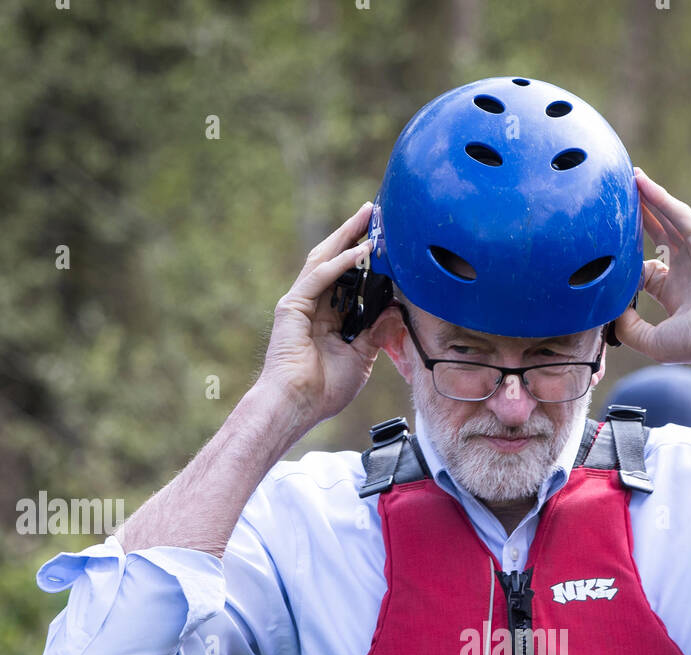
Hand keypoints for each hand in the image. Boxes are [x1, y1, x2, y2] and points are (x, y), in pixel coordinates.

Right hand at [258, 202, 391, 429]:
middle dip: (355, 235)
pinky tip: (359, 252)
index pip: (350, 278)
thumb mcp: (362, 359)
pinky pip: (319, 277)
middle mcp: (315, 305)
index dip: (367, 258)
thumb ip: (377, 333)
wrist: (298, 406)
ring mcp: (301, 303)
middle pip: (337, 260)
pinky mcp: (293, 306)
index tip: (387, 241)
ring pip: (326, 260)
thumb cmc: (325, 390)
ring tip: (367, 217)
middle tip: (376, 212)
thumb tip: (397, 310)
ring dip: (347, 237)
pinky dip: (339, 263)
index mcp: (330, 318)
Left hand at [614, 168, 690, 395]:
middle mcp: (687, 272)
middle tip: (618, 205)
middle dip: (639, 222)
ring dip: (647, 201)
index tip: (606, 260)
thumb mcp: (654, 343)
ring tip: (627, 181)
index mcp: (676, 296)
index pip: (648, 273)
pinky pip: (678, 214)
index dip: (627, 267)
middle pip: (657, 239)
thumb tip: (611, 315)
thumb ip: (630, 330)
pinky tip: (641, 182)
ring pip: (667, 220)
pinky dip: (659, 197)